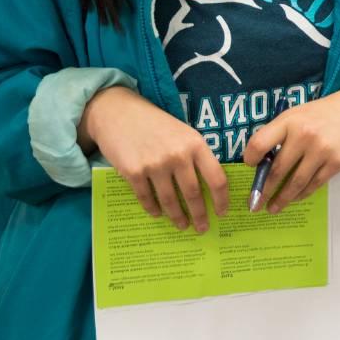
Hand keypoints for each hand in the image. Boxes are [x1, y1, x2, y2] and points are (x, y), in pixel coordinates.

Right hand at [81, 86, 226, 231]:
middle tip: (202, 228)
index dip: (221, 200)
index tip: (222, 213)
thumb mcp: (182, 133)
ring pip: (170, 200)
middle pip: (194, 194)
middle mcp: (177, 155)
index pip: (217, 179)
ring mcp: (155, 164)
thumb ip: (195, 156)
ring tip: (182, 225)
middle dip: (199, 215)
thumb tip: (208, 187)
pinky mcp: (133, 172)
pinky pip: (146, 198)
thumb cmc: (154, 124)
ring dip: (177, 216)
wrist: (117, 112)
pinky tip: (157, 213)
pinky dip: (153, 209)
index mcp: (195, 144)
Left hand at [241, 83, 339, 213]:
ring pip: (295, 182)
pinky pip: (314, 184)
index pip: (260, 142)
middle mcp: (304, 135)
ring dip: (282, 199)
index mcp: (290, 120)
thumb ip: (283, 133)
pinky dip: (302, 194)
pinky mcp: (337, 162)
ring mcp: (322, 150)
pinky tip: (295, 198)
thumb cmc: (327, 114)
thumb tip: (263, 161)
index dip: (251, 158)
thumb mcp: (301, 114)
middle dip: (263, 190)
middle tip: (254, 203)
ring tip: (272, 208)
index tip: (249, 168)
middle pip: (277, 169)